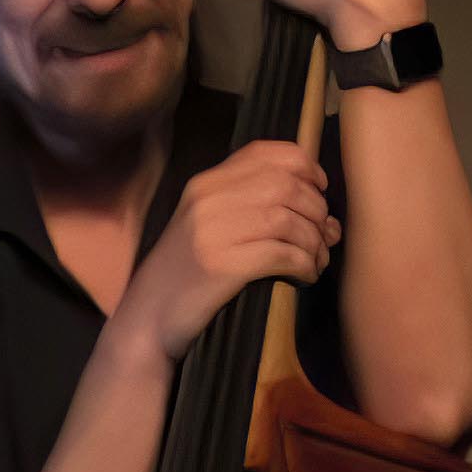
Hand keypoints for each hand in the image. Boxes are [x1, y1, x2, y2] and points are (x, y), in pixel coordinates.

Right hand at [112, 138, 338, 361]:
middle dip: (317, 211)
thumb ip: (253, 204)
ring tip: (316, 261)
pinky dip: (304, 265)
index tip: (320, 192)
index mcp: (207, 183)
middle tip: (323, 237)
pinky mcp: (221, 266)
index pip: (269, 153)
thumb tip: (322, 204)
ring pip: (289, 219)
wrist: (148, 317)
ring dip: (314, 242)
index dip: (307, 168)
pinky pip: (282, 254)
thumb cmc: (188, 274)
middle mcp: (208, 198)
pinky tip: (304, 276)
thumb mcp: (211, 226)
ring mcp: (212, 231)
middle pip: (286, 185)